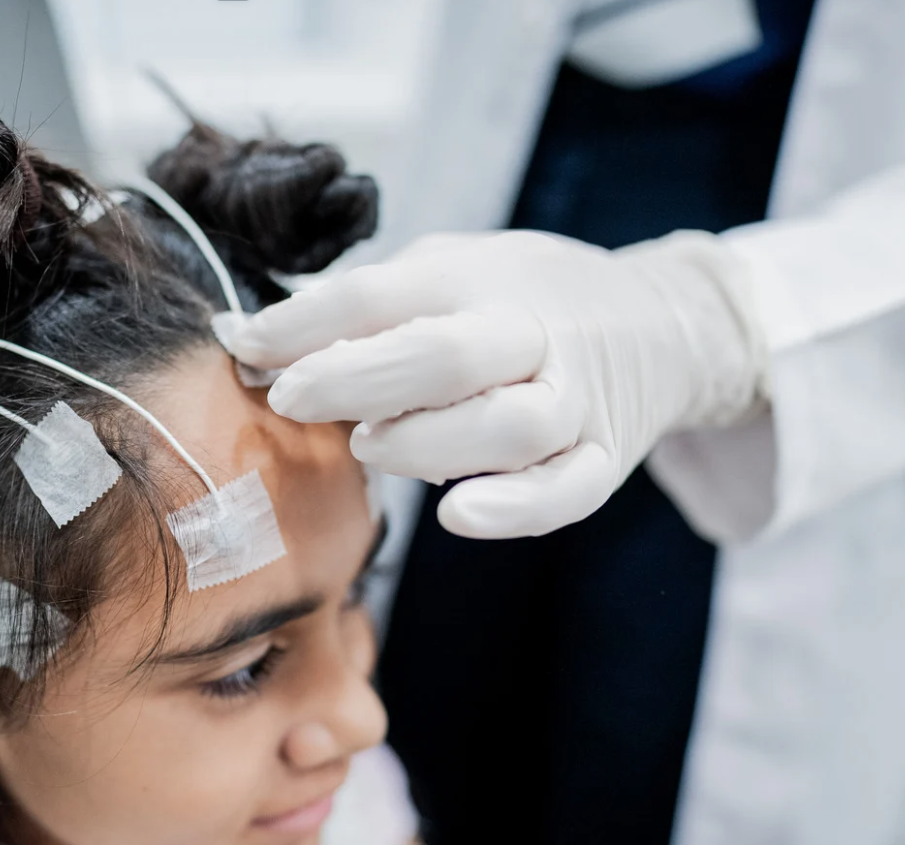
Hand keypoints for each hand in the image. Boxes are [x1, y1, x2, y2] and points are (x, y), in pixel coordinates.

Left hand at [223, 230, 764, 538]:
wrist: (661, 323)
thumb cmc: (519, 300)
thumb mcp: (447, 270)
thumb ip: (360, 305)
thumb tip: (245, 337)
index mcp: (480, 276)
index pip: (384, 293)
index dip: (306, 322)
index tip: (243, 344)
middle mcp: (533, 332)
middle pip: (448, 355)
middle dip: (358, 378)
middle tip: (291, 398)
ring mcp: (576, 399)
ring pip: (510, 427)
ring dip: (429, 443)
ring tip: (370, 446)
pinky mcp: (605, 458)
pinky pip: (570, 491)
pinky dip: (516, 510)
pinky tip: (460, 516)